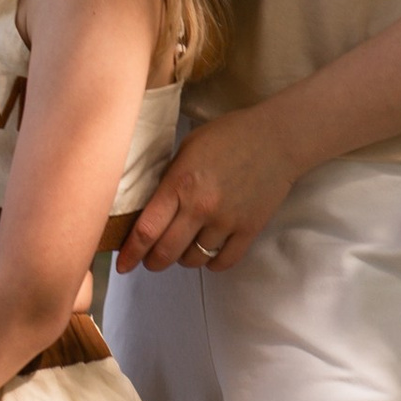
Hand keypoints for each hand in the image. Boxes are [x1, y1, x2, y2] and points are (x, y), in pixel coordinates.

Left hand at [117, 106, 301, 273]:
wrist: (277, 138)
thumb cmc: (228, 136)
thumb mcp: (187, 149)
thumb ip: (169, 181)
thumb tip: (149, 210)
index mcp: (180, 184)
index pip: (146, 230)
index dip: (130, 253)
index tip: (123, 264)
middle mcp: (201, 207)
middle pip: (166, 253)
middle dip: (152, 261)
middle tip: (150, 260)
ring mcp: (226, 222)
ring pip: (193, 260)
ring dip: (183, 259)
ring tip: (183, 247)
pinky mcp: (249, 230)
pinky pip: (223, 262)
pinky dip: (211, 263)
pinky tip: (208, 252)